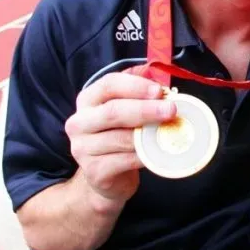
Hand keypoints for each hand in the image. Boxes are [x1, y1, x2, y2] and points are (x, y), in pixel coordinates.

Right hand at [64, 71, 175, 211]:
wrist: (106, 176)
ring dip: (149, 135)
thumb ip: (137, 90)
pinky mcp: (94, 171)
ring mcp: (82, 148)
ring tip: (169, 131)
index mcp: (87, 100)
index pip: (108, 85)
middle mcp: (79, 123)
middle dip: (146, 110)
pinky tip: (158, 153)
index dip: (135, 86)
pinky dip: (145, 156)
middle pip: (113, 111)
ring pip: (121, 139)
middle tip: (171, 110)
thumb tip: (158, 72)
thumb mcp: (125, 108)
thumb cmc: (119, 135)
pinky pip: (125, 161)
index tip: (159, 91)